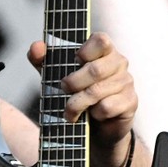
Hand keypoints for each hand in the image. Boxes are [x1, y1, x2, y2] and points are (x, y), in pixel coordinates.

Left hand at [27, 32, 136, 152]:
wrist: (96, 126)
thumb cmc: (76, 93)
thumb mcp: (55, 75)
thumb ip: (43, 60)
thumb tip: (37, 47)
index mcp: (104, 50)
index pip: (101, 40)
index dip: (85, 51)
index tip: (73, 61)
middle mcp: (119, 62)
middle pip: (95, 69)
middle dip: (73, 83)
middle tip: (63, 89)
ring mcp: (126, 82)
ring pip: (97, 91)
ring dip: (78, 103)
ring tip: (70, 110)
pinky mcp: (130, 102)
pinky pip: (107, 107)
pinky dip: (94, 113)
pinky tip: (93, 114)